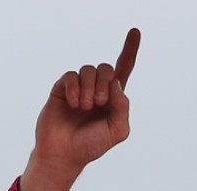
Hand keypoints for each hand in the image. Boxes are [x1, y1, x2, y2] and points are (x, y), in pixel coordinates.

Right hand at [20, 28, 140, 190]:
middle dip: (105, 84)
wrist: (65, 153)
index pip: (124, 68)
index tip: (135, 31)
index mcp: (114, 98)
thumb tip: (116, 82)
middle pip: (107, 68)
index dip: (129, 50)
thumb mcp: (117, 130)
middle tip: (98, 104)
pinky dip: (74, 88)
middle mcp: (98, 88)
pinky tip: (72, 103)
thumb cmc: (93, 144)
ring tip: (84, 108)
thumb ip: (122, 106)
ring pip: (89, 70)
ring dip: (89, 89)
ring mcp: (79, 87)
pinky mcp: (62, 87)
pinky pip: (71, 75)